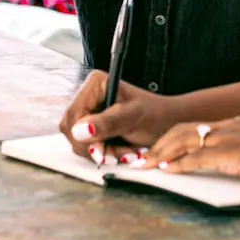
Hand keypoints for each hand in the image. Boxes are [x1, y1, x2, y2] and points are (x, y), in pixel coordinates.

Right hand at [58, 69, 176, 165]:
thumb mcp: (133, 118)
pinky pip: (87, 146)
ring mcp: (89, 112)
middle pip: (71, 130)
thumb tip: (80, 130)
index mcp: (95, 84)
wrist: (168, 124)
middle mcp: (88, 95)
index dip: (82, 136)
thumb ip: (107, 123)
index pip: (73, 114)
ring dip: (102, 152)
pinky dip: (104, 154)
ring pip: (78, 141)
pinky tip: (121, 153)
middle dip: (94, 147)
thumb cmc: (155, 115)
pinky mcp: (92, 127)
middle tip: (117, 155)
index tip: (100, 150)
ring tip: (125, 153)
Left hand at [136, 116, 239, 187]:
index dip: (176, 137)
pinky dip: (179, 163)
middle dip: (162, 143)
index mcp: (236, 124)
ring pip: (186, 140)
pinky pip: (198, 157)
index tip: (162, 148)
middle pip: (185, 129)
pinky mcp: (231, 154)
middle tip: (145, 157)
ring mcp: (229, 138)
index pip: (197, 127)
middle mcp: (229, 126)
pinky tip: (168, 170)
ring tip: (148, 164)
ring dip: (163, 153)